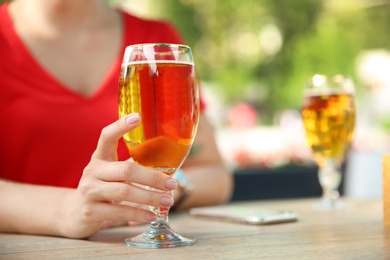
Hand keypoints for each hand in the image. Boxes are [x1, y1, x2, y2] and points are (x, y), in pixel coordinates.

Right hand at [61, 113, 177, 237]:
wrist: (74, 212)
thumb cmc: (103, 188)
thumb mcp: (113, 173)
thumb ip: (133, 167)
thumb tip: (168, 167)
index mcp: (100, 157)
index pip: (106, 137)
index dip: (120, 126)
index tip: (137, 117)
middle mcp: (93, 171)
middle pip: (126, 169)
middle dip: (152, 177)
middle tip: (171, 183)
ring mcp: (89, 191)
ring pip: (124, 191)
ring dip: (149, 196)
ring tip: (168, 200)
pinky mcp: (90, 211)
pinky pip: (119, 212)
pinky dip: (138, 214)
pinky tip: (152, 214)